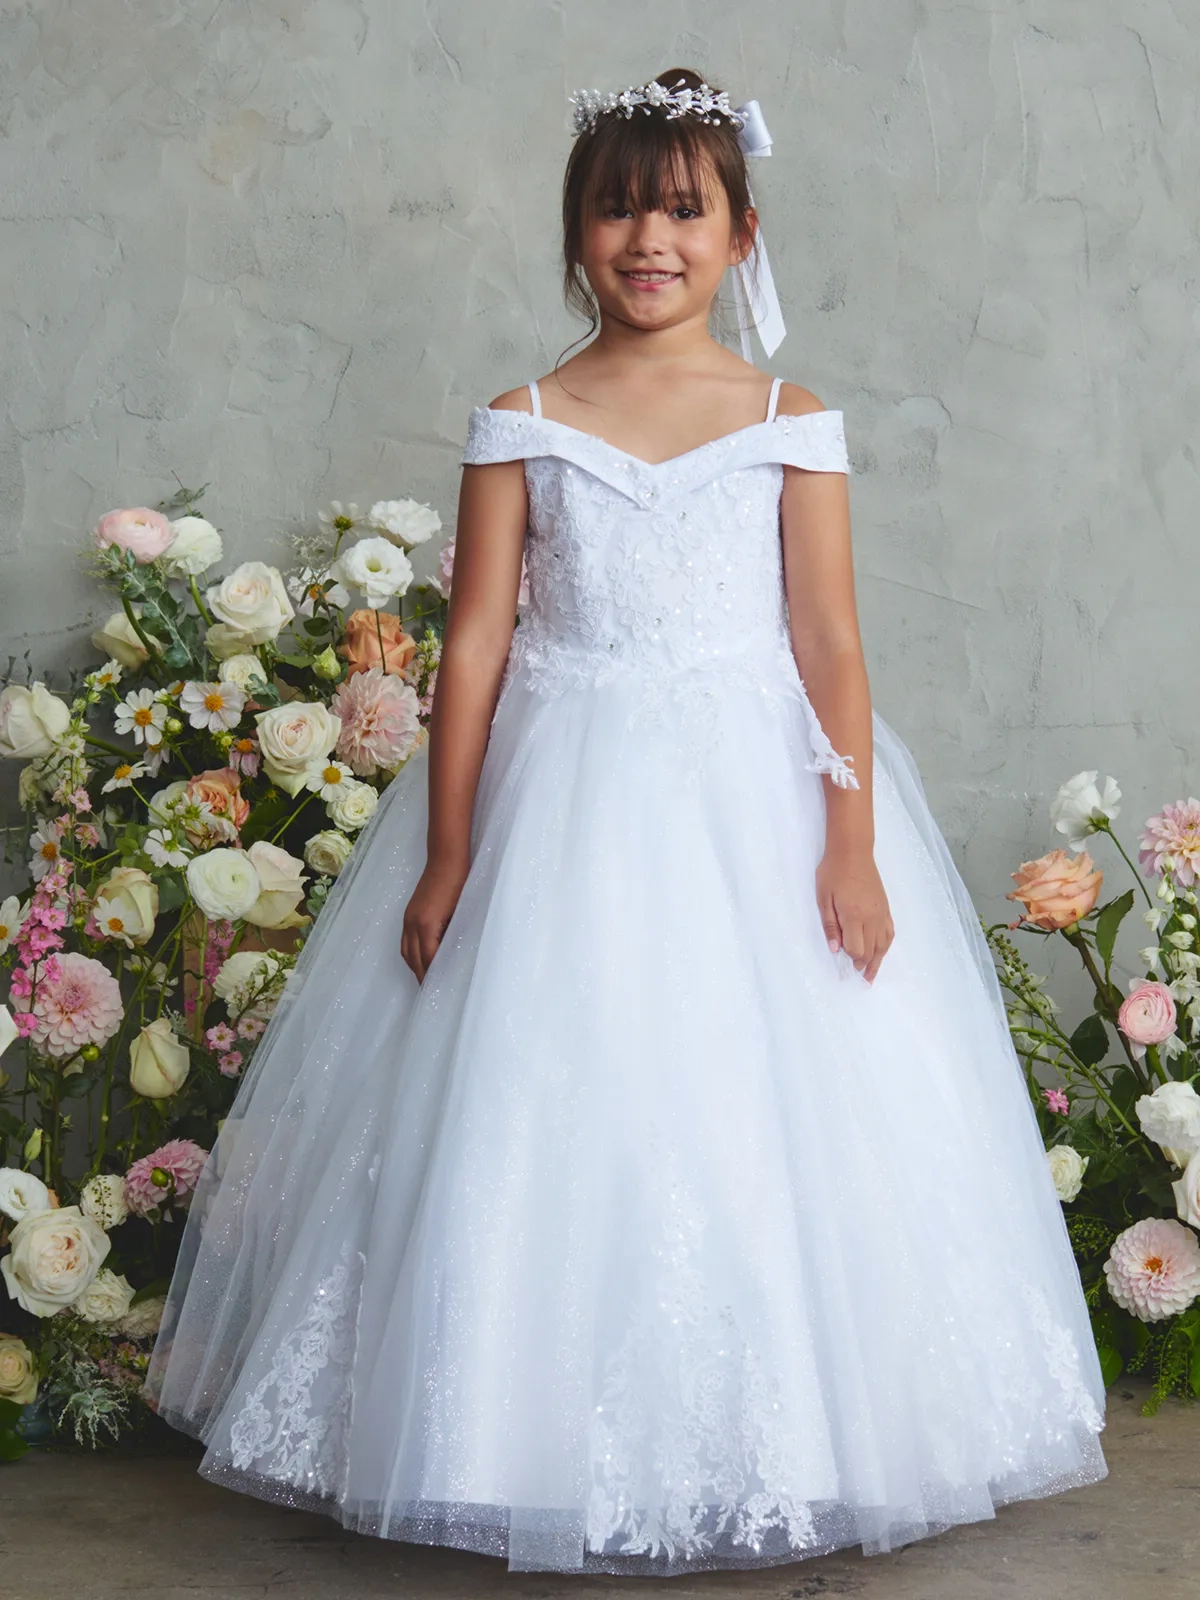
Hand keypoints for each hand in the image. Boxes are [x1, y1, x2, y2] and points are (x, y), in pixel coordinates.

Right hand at [401, 861, 467, 982]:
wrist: (446, 859)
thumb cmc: (459, 883)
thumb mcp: (461, 912)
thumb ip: (454, 935)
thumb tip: (453, 955)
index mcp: (427, 925)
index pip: (428, 960)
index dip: (434, 976)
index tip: (440, 990)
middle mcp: (412, 924)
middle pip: (414, 959)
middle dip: (422, 977)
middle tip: (432, 993)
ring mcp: (408, 918)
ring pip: (406, 951)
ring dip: (414, 967)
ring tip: (425, 981)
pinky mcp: (409, 913)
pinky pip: (405, 940)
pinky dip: (410, 954)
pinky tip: (419, 960)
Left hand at [815, 846, 893, 982]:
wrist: (853, 852)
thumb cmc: (833, 872)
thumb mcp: (823, 898)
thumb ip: (829, 925)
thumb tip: (835, 950)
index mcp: (854, 916)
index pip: (856, 949)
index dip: (849, 960)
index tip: (842, 966)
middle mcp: (872, 918)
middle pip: (871, 951)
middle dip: (863, 966)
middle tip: (856, 978)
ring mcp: (881, 913)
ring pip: (883, 945)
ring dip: (877, 961)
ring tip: (870, 975)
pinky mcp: (886, 908)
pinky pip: (889, 933)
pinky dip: (885, 947)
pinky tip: (880, 952)